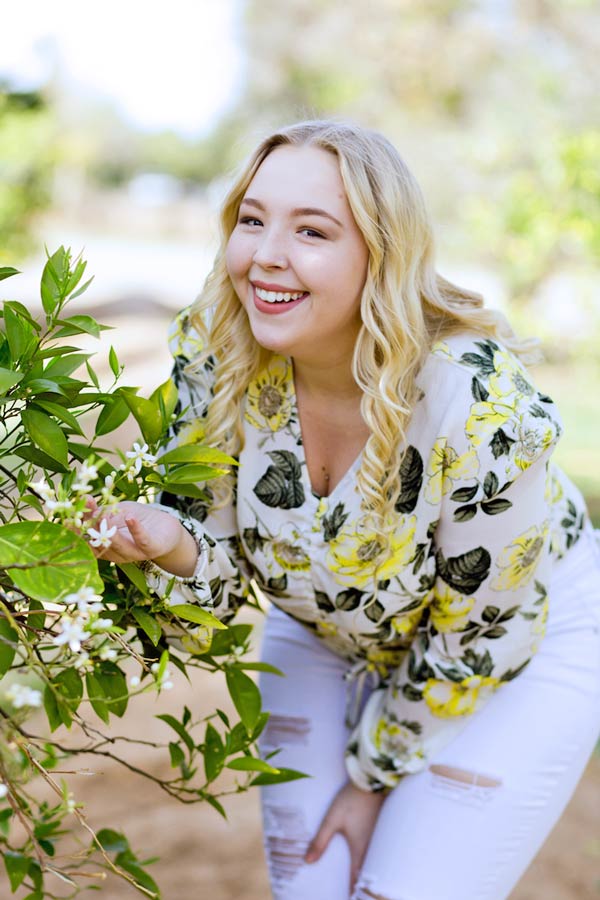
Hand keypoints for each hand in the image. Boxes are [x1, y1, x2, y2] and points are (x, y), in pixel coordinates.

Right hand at [84, 499, 198, 575]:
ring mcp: (134, 553)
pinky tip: (129, 517)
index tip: (68, 516)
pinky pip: (143, 541)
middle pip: (99, 543)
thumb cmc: (138, 520)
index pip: (86, 539)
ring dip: (110, 531)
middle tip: (83, 511)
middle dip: (90, 528)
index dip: (76, 529)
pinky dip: (136, 530)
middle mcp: (116, 553)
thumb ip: (101, 510)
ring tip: (104, 516)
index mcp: (104, 546)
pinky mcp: (152, 548)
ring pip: (119, 546)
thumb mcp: (117, 510)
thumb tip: (83, 500)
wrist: (167, 529)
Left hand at [304, 780, 386, 891]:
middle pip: (367, 871)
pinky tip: (369, 852)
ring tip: (361, 875)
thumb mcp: (332, 820)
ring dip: (367, 869)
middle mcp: (372, 846)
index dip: (352, 890)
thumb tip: (307, 861)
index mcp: (360, 848)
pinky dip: (374, 856)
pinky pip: (378, 848)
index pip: (356, 877)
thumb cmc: (351, 800)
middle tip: (355, 891)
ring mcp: (379, 836)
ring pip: (375, 860)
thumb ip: (320, 840)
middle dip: (362, 882)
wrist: (371, 780)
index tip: (349, 898)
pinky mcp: (380, 826)